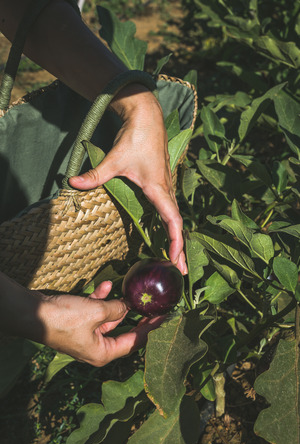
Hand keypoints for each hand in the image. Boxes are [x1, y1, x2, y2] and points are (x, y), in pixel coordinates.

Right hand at [40, 281, 164, 366]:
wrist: (32, 313)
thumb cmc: (64, 318)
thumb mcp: (96, 312)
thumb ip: (117, 309)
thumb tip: (127, 306)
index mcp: (103, 353)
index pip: (134, 342)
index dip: (151, 329)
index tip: (164, 317)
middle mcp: (96, 347)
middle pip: (123, 330)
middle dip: (136, 316)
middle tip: (153, 305)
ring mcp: (86, 335)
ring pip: (109, 318)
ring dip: (117, 304)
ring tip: (131, 292)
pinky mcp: (78, 323)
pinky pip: (95, 312)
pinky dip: (100, 300)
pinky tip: (105, 285)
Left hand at [69, 85, 187, 274]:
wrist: (147, 117)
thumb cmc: (135, 137)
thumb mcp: (114, 158)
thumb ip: (95, 174)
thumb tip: (72, 183)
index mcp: (158, 188)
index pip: (172, 219)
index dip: (175, 240)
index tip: (173, 258)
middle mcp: (166, 190)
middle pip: (177, 224)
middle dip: (179, 247)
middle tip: (180, 271)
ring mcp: (166, 187)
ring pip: (175, 217)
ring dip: (176, 238)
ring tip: (175, 260)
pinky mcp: (162, 183)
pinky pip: (170, 210)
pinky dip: (171, 226)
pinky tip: (166, 236)